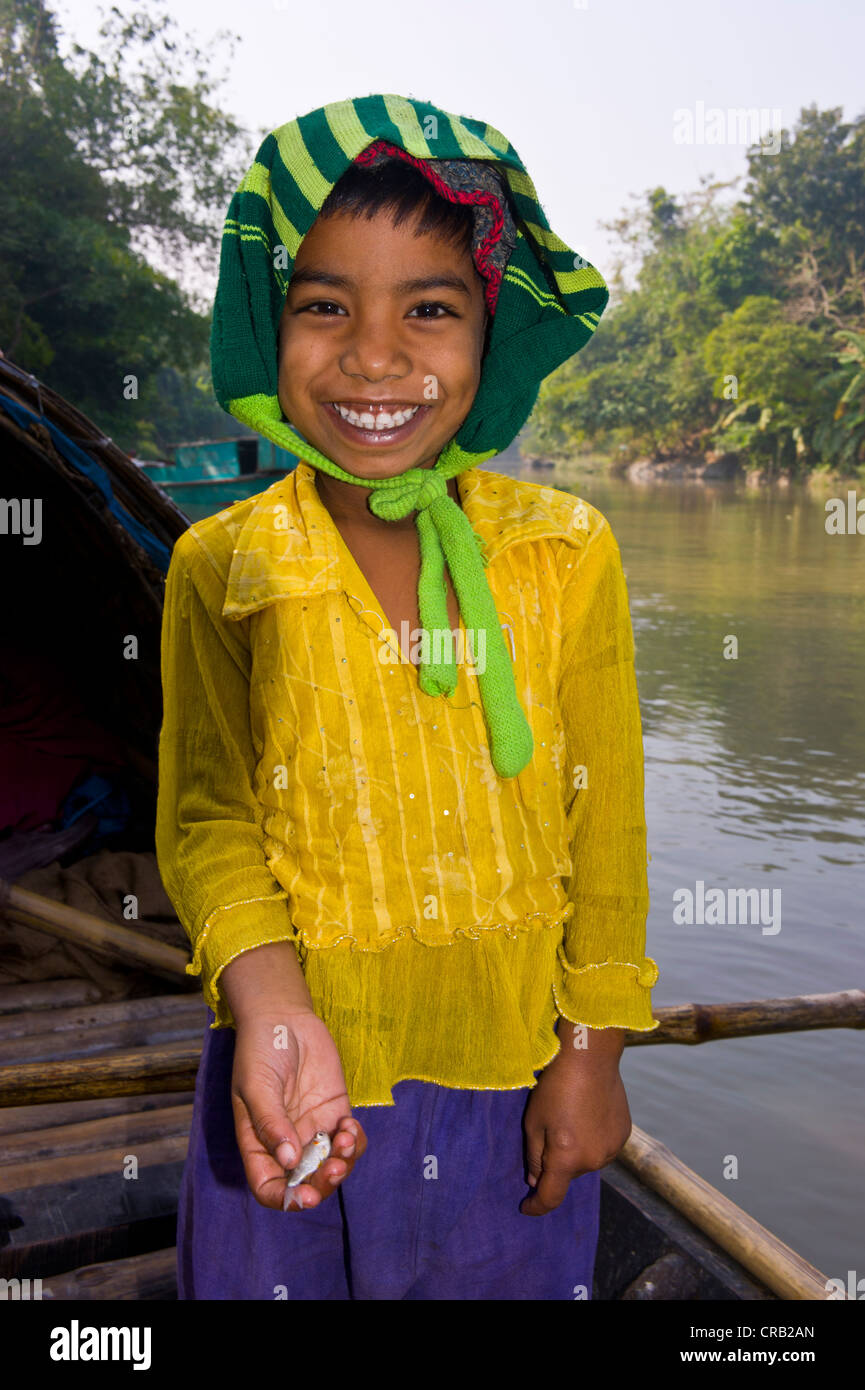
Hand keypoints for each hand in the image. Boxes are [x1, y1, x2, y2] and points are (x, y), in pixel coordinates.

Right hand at [230, 1008, 366, 1212]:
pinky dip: (354, 1141)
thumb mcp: (257, 1085)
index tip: (305, 1196)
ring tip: (345, 1139)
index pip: (270, 1187)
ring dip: (342, 1163)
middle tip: (334, 1169)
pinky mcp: (334, 1112)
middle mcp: (287, 1143)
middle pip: (306, 1182)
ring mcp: (312, 1129)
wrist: (283, 1016)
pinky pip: (348, 1140)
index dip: (287, 1199)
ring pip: (332, 1165)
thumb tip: (288, 1160)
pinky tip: (351, 1125)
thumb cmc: (259, 1050)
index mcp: (259, 1144)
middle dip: (322, 1185)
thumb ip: (271, 1122)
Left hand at [520, 1027, 630, 1215]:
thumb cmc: (555, 1086)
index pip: (551, 1197)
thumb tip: (537, 1181)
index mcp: (567, 1159)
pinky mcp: (623, 1135)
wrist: (590, 1057)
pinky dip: (592, 1140)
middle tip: (550, 1130)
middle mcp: (593, 1160)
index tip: (526, 1207)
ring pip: (587, 1161)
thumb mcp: (534, 1121)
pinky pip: (602, 1148)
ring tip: (570, 1118)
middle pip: (569, 1174)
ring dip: (576, 1152)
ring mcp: (612, 1149)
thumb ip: (534, 1157)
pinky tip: (587, 1115)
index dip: (536, 1206)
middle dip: (557, 1162)